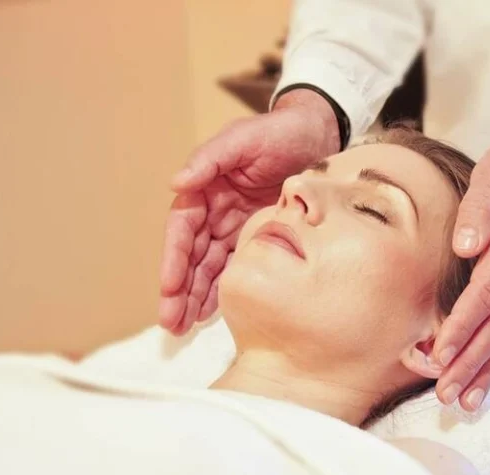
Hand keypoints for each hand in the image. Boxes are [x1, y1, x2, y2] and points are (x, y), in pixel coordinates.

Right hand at [158, 89, 339, 334]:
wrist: (320, 134)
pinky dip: (223, 289)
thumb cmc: (279, 132)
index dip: (175, 259)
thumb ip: (210, 158)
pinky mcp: (259, 236)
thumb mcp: (244, 138)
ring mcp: (236, 225)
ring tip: (184, 327)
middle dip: (179, 289)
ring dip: (195, 296)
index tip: (169, 287)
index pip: (183, 228)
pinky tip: (211, 313)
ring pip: (209, 266)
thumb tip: (176, 183)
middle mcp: (216, 209)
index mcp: (207, 187)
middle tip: (171, 322)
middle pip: (191, 255)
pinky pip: (235, 266)